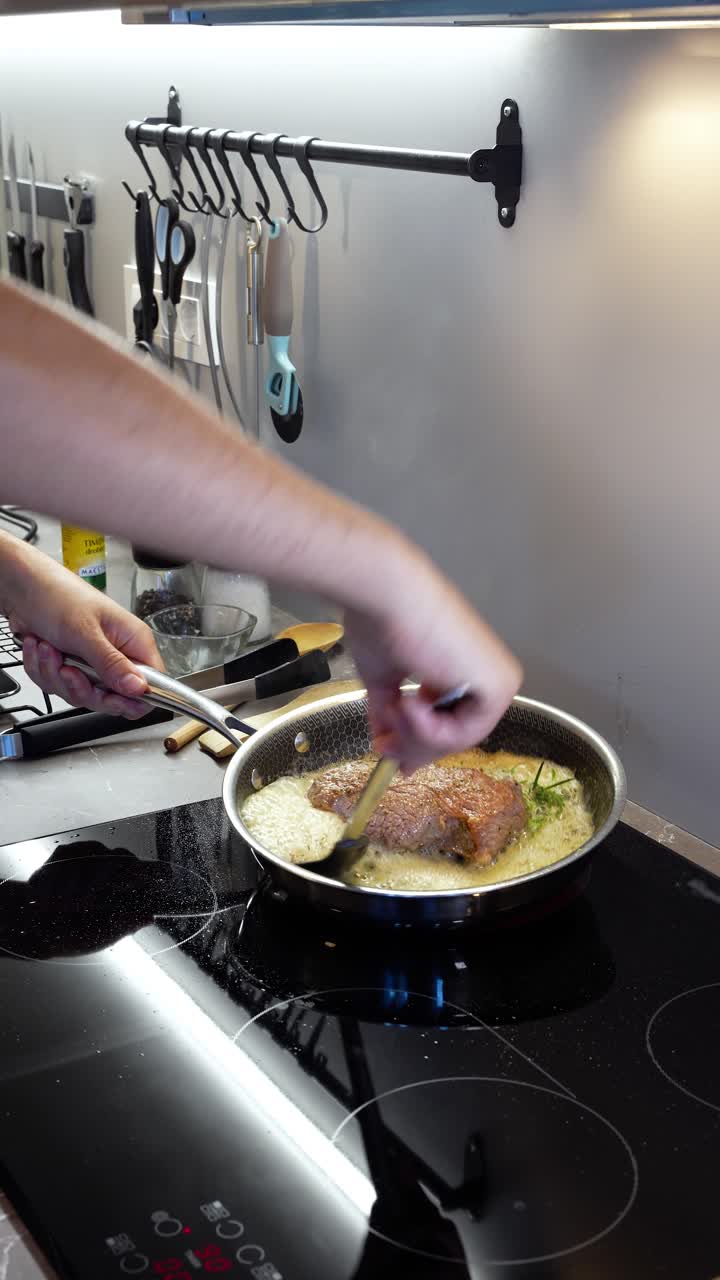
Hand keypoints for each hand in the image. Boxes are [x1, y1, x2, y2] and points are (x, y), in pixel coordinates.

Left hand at [2, 537, 161, 717]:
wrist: (23, 588)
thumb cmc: (59, 596)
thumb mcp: (86, 633)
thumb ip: (112, 664)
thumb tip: (139, 688)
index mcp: (133, 642)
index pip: (150, 684)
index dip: (132, 699)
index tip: (109, 698)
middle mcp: (117, 654)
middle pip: (112, 697)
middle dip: (81, 687)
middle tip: (67, 670)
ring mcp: (93, 662)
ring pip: (81, 694)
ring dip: (55, 675)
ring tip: (48, 649)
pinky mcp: (71, 666)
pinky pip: (60, 686)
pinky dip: (43, 670)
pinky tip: (40, 648)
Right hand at [345, 552, 521, 770]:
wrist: (385, 597)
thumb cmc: (383, 623)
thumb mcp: (385, 681)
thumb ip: (393, 716)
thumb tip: (387, 748)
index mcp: (467, 668)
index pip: (450, 723)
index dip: (418, 744)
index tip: (388, 752)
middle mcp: (489, 673)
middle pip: (456, 735)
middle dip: (414, 747)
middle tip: (384, 748)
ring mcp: (498, 680)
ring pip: (459, 737)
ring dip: (417, 736)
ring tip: (393, 709)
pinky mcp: (499, 685)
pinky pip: (465, 732)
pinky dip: (430, 730)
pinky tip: (409, 703)